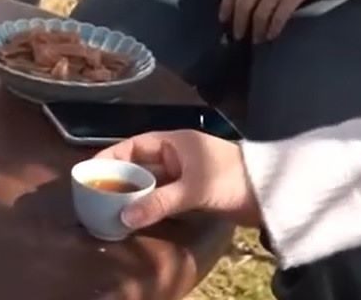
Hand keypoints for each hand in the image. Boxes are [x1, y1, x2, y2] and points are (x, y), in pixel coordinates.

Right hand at [94, 131, 260, 229]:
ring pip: (150, 183)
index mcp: (173, 143)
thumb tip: (124, 217)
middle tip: (96, 196)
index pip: (133, 145)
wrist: (271, 192)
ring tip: (111, 209)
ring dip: (134, 194)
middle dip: (118, 179)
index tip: (90, 172)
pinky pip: (163, 197)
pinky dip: (150, 205)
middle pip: (139, 165)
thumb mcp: (193, 190)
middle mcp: (176, 156)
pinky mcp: (193, 193)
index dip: (110, 156)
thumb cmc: (230, 179)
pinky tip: (137, 216)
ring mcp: (184, 175)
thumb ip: (158, 202)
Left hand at [219, 0, 335, 42]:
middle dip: (239, 24)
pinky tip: (271, 35)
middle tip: (238, 36)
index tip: (223, 19)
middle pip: (243, 7)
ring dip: (256, 30)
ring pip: (260, 16)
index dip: (225, 7)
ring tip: (256, 38)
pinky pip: (278, 18)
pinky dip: (273, 29)